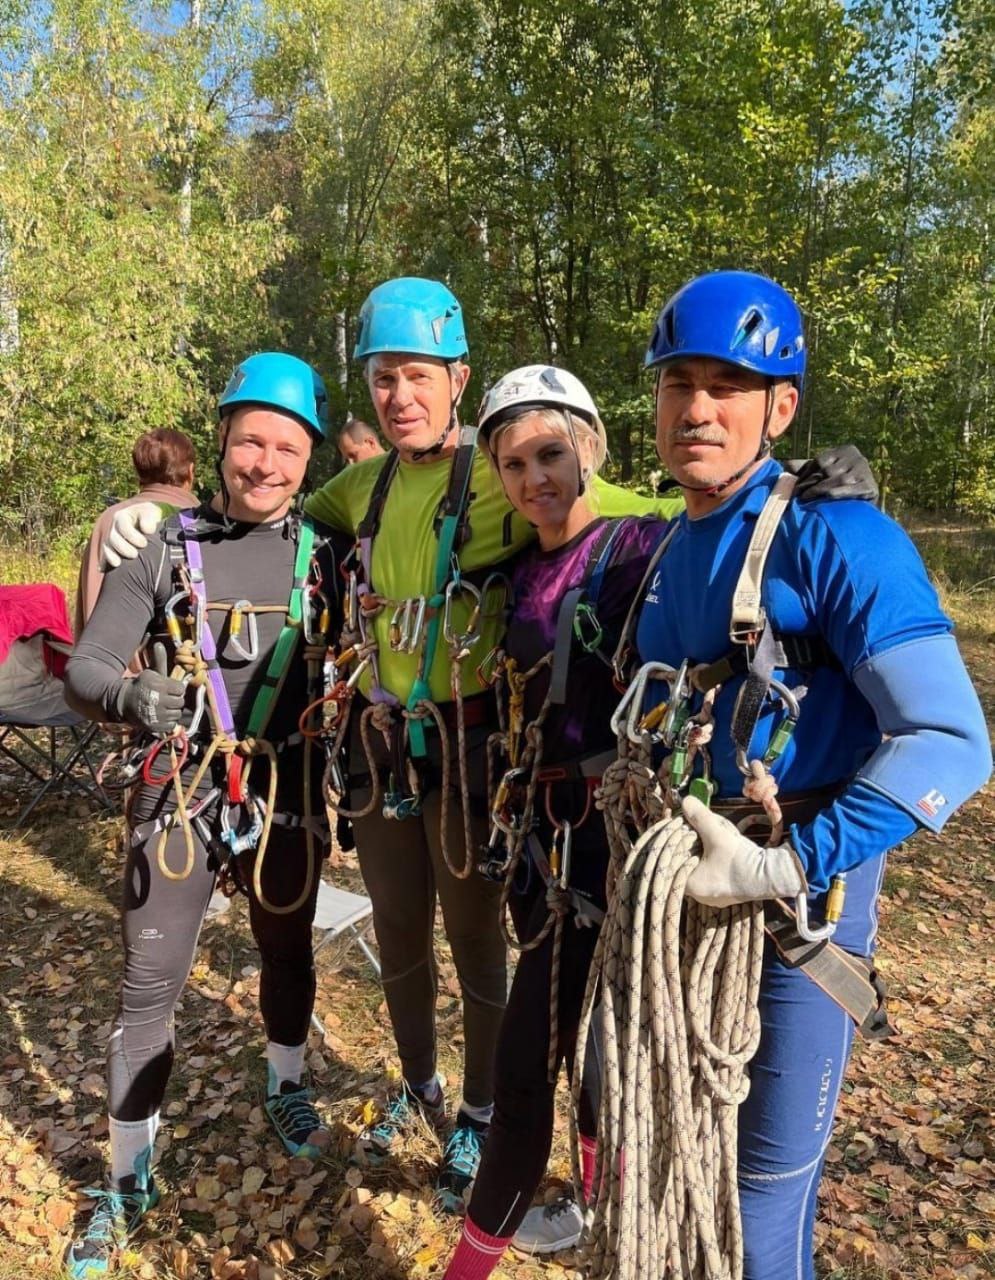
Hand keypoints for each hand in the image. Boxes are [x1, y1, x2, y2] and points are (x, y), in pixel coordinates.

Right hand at [99, 501, 162, 570]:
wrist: (145, 524)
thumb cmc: (148, 517)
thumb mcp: (151, 512)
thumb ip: (149, 518)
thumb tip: (147, 529)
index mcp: (122, 517)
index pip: (123, 526)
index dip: (132, 536)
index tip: (144, 544)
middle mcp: (113, 528)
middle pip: (113, 539)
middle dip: (123, 548)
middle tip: (135, 555)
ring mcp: (110, 539)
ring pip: (107, 548)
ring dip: (113, 556)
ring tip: (121, 563)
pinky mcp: (110, 550)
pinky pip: (103, 556)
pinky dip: (104, 563)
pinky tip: (104, 568)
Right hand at [120, 643, 186, 734]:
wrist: (123, 703)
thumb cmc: (141, 686)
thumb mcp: (150, 673)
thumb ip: (159, 660)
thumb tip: (159, 644)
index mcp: (158, 685)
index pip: (180, 689)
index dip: (175, 689)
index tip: (168, 689)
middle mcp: (157, 701)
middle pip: (180, 702)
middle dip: (174, 699)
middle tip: (165, 698)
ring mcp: (156, 715)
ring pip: (177, 714)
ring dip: (172, 711)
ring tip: (162, 707)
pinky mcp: (154, 727)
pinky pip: (172, 725)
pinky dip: (168, 722)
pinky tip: (160, 716)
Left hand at [681, 796, 806, 907]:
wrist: (773, 876)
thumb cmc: (741, 860)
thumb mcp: (717, 834)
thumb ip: (699, 817)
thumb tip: (685, 800)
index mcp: (691, 886)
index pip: (671, 863)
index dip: (674, 843)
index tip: (680, 828)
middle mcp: (699, 895)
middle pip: (685, 862)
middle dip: (692, 844)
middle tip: (699, 831)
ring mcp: (714, 895)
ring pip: (700, 866)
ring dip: (705, 850)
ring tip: (715, 837)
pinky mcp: (726, 891)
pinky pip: (712, 871)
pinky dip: (714, 858)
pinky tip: (724, 848)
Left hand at [784, 445, 877, 504]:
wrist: (864, 504)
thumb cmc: (839, 486)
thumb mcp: (823, 473)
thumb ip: (806, 468)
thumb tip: (786, 464)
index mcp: (845, 450)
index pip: (820, 460)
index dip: (805, 474)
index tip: (794, 486)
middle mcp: (857, 457)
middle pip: (828, 470)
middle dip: (810, 483)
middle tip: (796, 494)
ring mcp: (865, 471)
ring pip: (838, 479)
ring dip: (820, 489)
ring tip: (806, 498)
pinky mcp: (870, 486)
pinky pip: (852, 489)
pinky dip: (838, 493)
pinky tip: (826, 498)